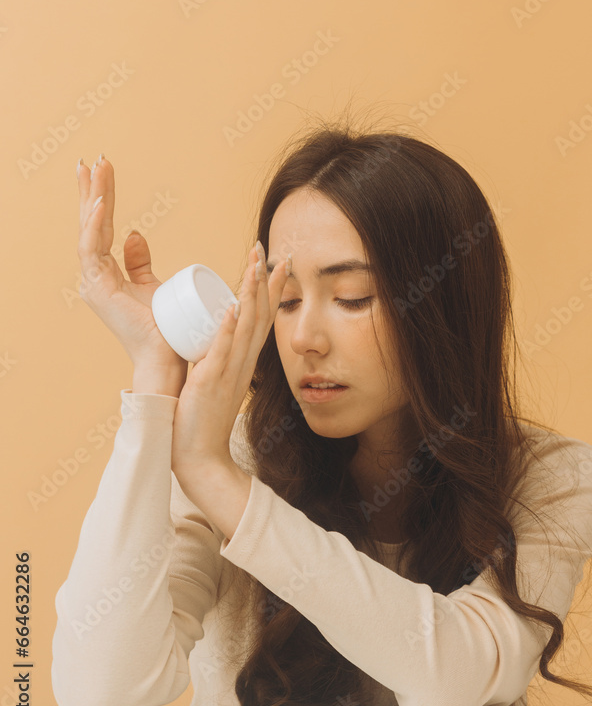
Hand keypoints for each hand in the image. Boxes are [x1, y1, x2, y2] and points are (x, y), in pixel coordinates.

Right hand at [76, 155, 187, 371]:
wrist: (165, 354)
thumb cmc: (162, 326)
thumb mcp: (152, 284)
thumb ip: (139, 261)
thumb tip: (135, 232)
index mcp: (105, 272)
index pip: (102, 226)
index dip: (102, 197)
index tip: (102, 168)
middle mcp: (94, 276)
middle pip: (90, 224)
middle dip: (90, 190)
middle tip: (90, 159)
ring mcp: (93, 282)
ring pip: (89, 231)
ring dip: (93, 198)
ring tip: (96, 169)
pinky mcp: (98, 289)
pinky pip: (93, 250)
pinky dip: (96, 225)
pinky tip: (100, 203)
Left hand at [170, 241, 289, 488]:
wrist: (199, 457)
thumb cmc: (202, 420)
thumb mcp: (217, 380)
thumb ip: (218, 358)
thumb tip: (217, 333)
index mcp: (243, 361)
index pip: (263, 317)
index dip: (271, 289)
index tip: (277, 261)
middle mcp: (242, 363)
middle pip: (260, 315)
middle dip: (264, 281)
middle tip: (266, 248)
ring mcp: (228, 372)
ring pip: (244, 328)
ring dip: (249, 296)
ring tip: (253, 266)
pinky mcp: (210, 384)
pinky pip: (220, 353)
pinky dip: (226, 331)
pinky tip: (229, 310)